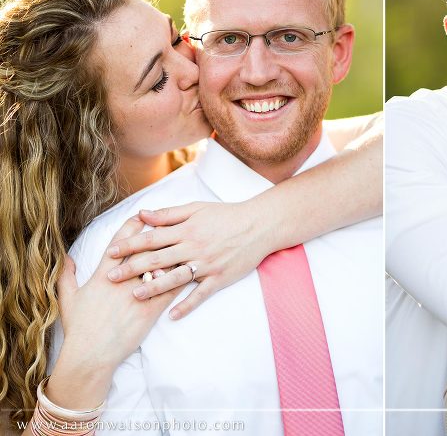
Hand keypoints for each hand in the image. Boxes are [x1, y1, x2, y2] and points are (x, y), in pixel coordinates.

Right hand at [56, 217, 179, 370]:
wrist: (91, 354)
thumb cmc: (79, 328)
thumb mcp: (68, 298)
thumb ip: (66, 275)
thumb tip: (66, 257)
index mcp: (102, 276)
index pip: (119, 246)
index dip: (130, 229)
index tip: (140, 215)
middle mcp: (122, 282)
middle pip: (144, 252)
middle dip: (156, 235)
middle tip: (169, 222)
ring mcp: (137, 295)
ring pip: (160, 268)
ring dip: (173, 254)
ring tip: (185, 241)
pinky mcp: (150, 311)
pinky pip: (169, 290)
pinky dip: (180, 278)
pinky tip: (191, 269)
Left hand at [106, 201, 265, 319]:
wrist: (259, 225)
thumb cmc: (226, 215)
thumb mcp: (196, 208)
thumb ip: (168, 214)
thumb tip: (142, 214)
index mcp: (186, 230)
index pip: (152, 238)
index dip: (130, 244)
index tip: (110, 252)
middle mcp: (194, 248)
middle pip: (158, 259)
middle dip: (133, 267)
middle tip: (111, 277)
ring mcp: (207, 264)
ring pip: (176, 278)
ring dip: (154, 286)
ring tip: (135, 294)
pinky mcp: (220, 277)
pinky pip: (201, 294)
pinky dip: (187, 305)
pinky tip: (172, 316)